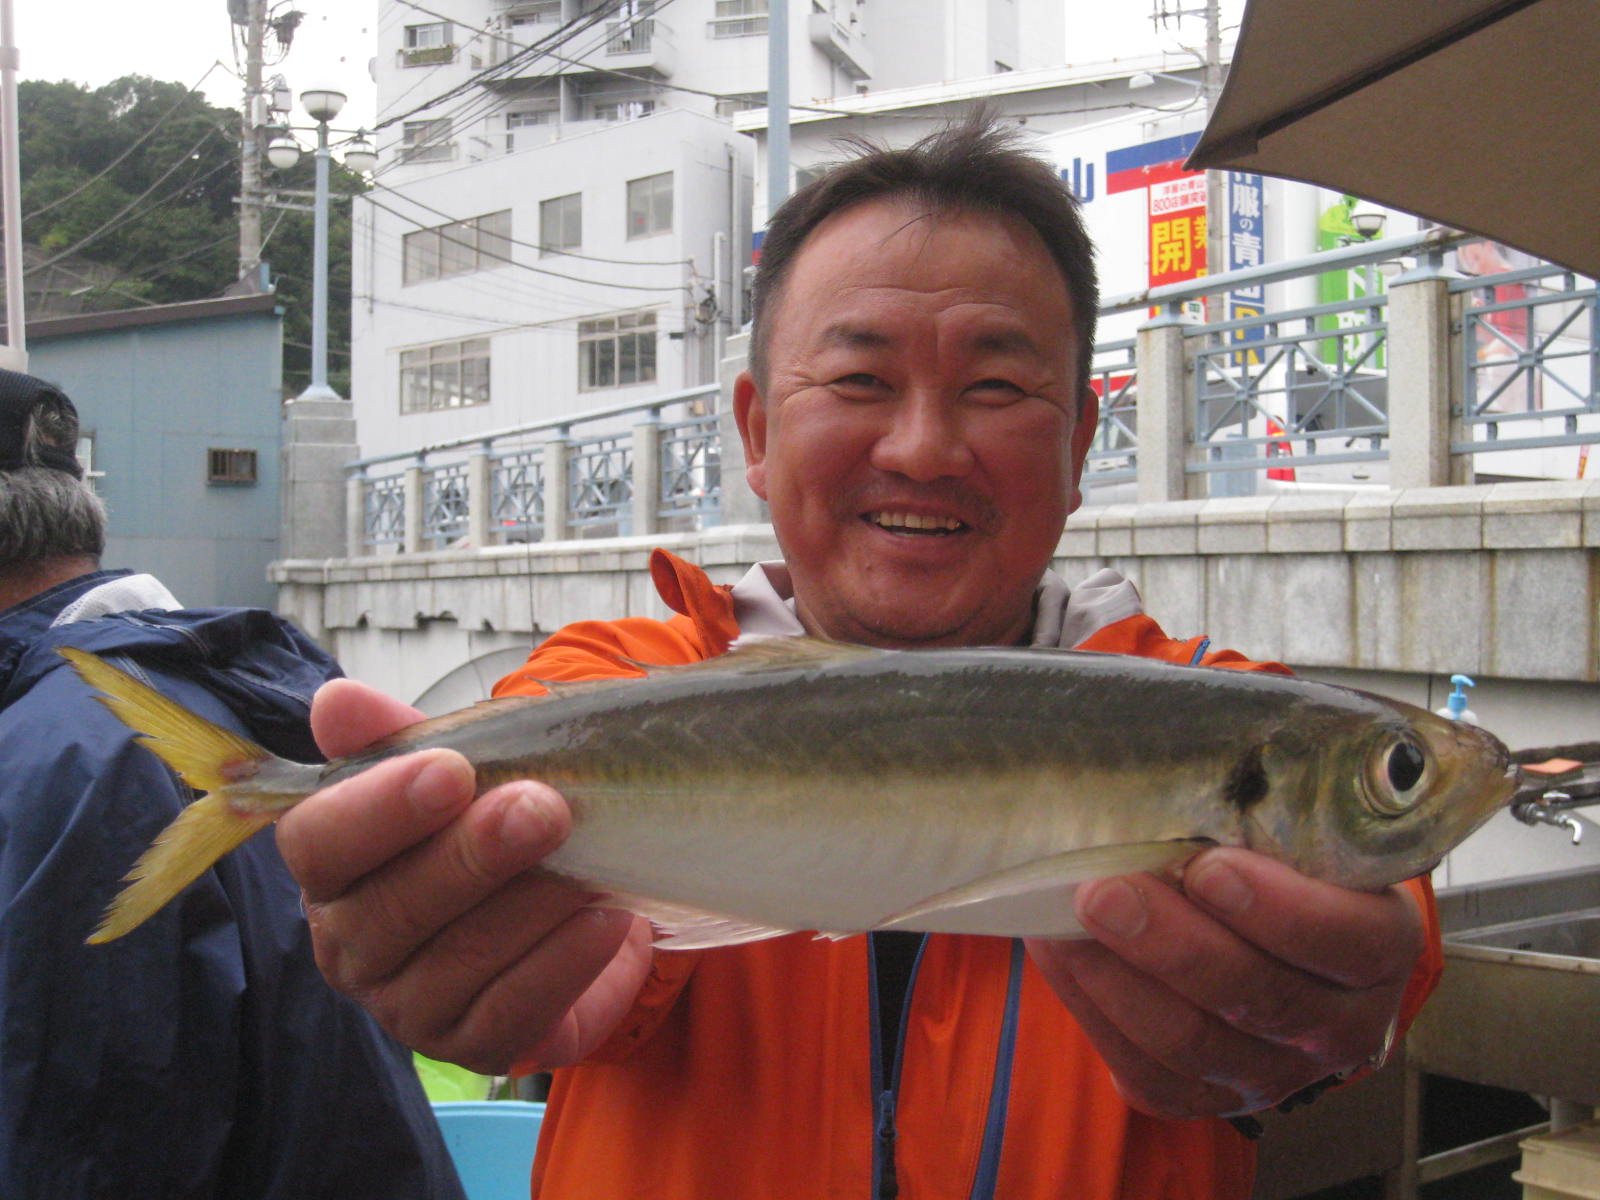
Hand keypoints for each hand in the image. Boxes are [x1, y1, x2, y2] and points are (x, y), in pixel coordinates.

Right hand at [275, 679, 652, 1073]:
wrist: (562, 910)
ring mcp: (408, 1007)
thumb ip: (397, 739)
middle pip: (393, 908)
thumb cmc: (487, 829)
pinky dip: (568, 960)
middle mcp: (352, 945)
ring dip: (536, 903)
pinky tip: (607, 918)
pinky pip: (517, 1010)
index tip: (450, 771)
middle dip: (474, 854)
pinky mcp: (474, 1048)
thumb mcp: (452, 771)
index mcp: (332, 868)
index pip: (318, 840)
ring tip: (592, 859)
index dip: (379, 808)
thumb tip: (337, 700)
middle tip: (545, 808)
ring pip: (463, 959)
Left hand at [1026, 847, 1422, 1119]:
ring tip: (1064, 919)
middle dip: (1172, 942)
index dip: (1281, 909)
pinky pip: (1148, 1071)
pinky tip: (1061, 952)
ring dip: (1118, 977)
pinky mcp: (1209, 1097)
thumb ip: (1257, 809)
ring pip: (1194, 1042)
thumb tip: (1170, 766)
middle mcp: (1341, 1025)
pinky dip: (1094, 1008)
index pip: (1350, 941)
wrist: (1264, 930)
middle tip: (1105, 890)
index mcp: (1381, 945)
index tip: (1209, 866)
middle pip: (1260, 997)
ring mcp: (1275, 1072)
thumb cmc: (1275, 860)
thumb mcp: (1293, 828)